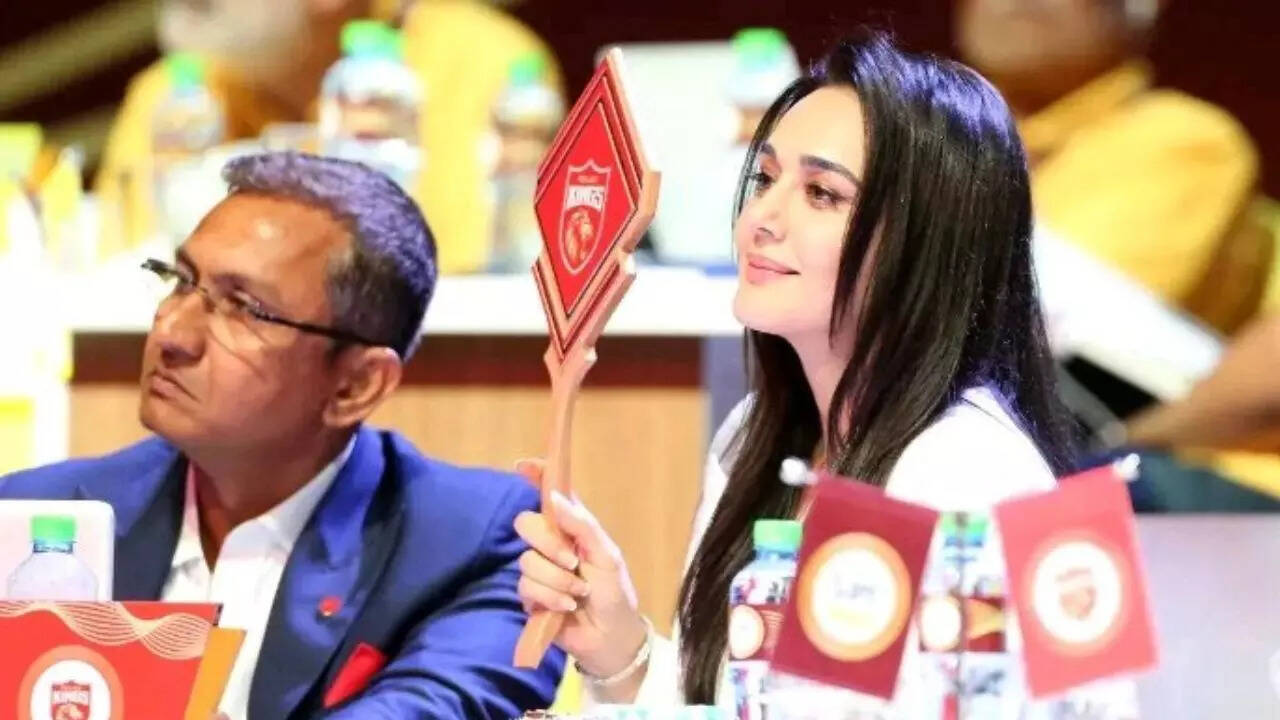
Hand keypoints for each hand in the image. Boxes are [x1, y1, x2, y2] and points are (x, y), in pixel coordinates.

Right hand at [513, 460, 649, 685]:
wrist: (611, 637)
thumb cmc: (615, 591)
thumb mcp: (607, 555)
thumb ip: (582, 525)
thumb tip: (555, 497)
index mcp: (572, 527)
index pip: (550, 495)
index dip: (536, 477)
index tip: (523, 466)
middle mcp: (551, 543)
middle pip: (526, 524)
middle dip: (549, 544)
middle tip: (572, 560)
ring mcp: (538, 569)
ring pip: (527, 561)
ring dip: (556, 580)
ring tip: (577, 594)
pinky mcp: (530, 596)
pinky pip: (526, 587)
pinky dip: (550, 597)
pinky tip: (566, 608)